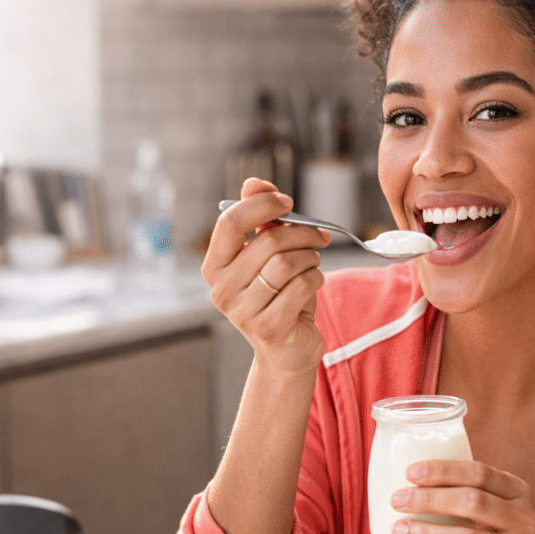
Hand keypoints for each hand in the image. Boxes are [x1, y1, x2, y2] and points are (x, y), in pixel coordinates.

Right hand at [202, 178, 330, 374]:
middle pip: (267, 241)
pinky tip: (314, 282)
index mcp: (214, 266)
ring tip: (314, 261)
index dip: (262, 205)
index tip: (288, 202)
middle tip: (320, 236)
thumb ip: (262, 220)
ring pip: (286, 263)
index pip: (230, 222)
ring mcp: (242, 311)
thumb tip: (254, 183)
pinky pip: (301, 286)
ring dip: (310, 257)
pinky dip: (316, 278)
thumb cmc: (279, 296)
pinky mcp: (268, 328)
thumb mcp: (269, 256)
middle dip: (302, 233)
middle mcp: (221, 289)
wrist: (287, 350)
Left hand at [390, 460, 534, 533]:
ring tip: (399, 529)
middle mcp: (524, 520)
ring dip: (426, 532)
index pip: (480, 473)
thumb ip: (476, 493)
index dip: (443, 470)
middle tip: (397, 499)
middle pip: (472, 502)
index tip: (411, 472)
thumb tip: (415, 482)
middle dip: (429, 499)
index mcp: (520, 493)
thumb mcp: (508, 508)